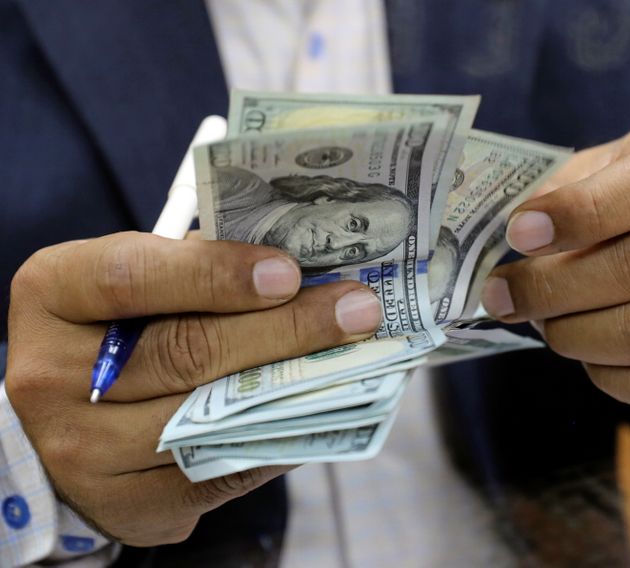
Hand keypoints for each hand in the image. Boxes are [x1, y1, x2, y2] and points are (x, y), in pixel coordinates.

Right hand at [5, 232, 380, 544]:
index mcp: (54, 296)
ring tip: (357, 356)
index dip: (215, 274)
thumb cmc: (120, 331)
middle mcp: (51, 376)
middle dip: (286, 327)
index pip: (131, 277)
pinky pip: (219, 472)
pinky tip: (323, 407)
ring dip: (295, 385)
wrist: (69, 419)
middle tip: (356, 310)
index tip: (289, 272)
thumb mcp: (137, 282)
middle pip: (184, 352)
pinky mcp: (128, 504)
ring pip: (208, 418)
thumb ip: (198, 269)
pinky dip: (278, 437)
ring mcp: (84, 452)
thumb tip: (300, 271)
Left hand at [482, 109, 629, 415]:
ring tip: (543, 323)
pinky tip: (587, 356)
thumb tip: (519, 241)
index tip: (519, 235)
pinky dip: (616, 380)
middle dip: (555, 288)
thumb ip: (564, 190)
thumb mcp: (607, 162)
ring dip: (579, 336)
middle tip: (504, 296)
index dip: (582, 212)